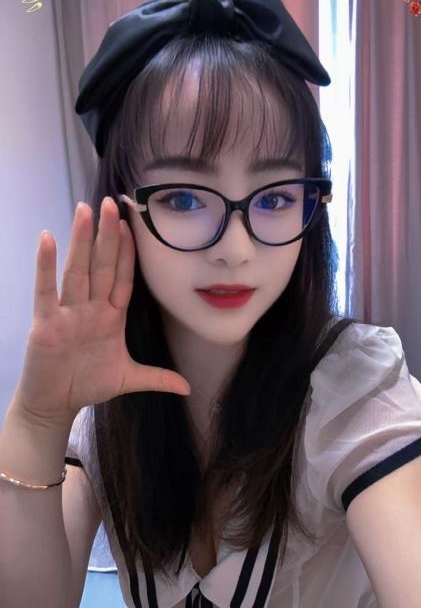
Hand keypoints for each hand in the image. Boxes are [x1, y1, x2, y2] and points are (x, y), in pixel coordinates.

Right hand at [14, 197, 190, 425]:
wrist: (55, 403)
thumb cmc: (88, 385)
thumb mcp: (128, 379)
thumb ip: (157, 378)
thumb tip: (187, 387)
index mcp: (111, 317)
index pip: (122, 278)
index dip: (128, 253)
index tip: (134, 226)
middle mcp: (90, 308)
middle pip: (101, 266)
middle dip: (107, 235)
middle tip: (111, 203)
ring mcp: (68, 313)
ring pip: (77, 270)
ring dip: (81, 241)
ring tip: (85, 210)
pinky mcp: (46, 322)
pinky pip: (46, 290)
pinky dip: (46, 265)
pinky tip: (48, 238)